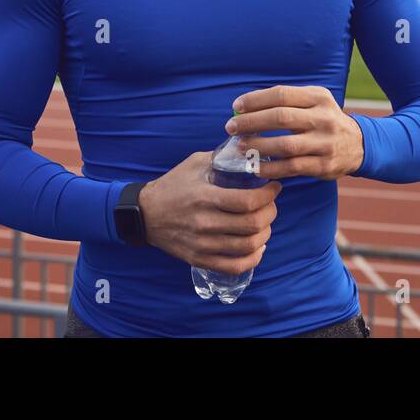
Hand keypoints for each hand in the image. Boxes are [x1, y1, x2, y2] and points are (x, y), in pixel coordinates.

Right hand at [138, 151, 281, 274]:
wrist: (145, 214)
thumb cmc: (172, 185)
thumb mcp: (194, 164)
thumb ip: (221, 158)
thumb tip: (249, 152)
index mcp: (204, 196)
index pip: (247, 201)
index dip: (269, 195)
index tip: (275, 187)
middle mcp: (204, 222)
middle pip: (251, 225)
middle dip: (270, 213)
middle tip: (271, 204)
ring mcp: (202, 244)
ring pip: (247, 246)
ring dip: (265, 234)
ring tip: (265, 223)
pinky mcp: (199, 259)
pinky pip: (234, 266)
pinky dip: (253, 258)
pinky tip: (257, 247)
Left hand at [226, 85, 364, 180]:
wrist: (359, 145)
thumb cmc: (323, 120)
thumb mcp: (314, 102)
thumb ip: (286, 101)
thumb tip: (245, 107)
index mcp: (319, 97)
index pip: (281, 94)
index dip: (255, 100)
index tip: (236, 107)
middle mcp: (324, 118)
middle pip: (281, 118)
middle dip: (251, 122)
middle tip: (231, 127)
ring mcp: (325, 143)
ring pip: (285, 145)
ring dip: (258, 145)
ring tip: (240, 146)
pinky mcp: (324, 166)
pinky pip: (291, 167)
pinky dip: (270, 168)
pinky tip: (255, 166)